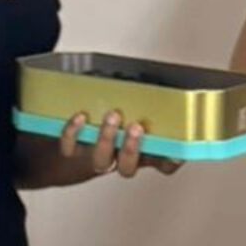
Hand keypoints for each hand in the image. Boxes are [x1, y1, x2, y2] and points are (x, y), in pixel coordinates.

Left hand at [60, 111, 182, 179]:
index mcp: (140, 151)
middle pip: (128, 167)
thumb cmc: (110, 116)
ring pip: (102, 160)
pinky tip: (80, 116)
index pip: (161, 165)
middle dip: (132, 149)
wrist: (73, 137)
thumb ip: (144, 99)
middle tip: (137, 128)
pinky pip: (70, 148)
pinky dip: (74, 132)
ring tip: (112, 116)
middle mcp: (118, 159)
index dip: (170, 162)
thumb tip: (154, 78)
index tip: (175, 152)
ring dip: (107, 139)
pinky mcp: (72, 152)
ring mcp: (95, 157)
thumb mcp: (133, 105)